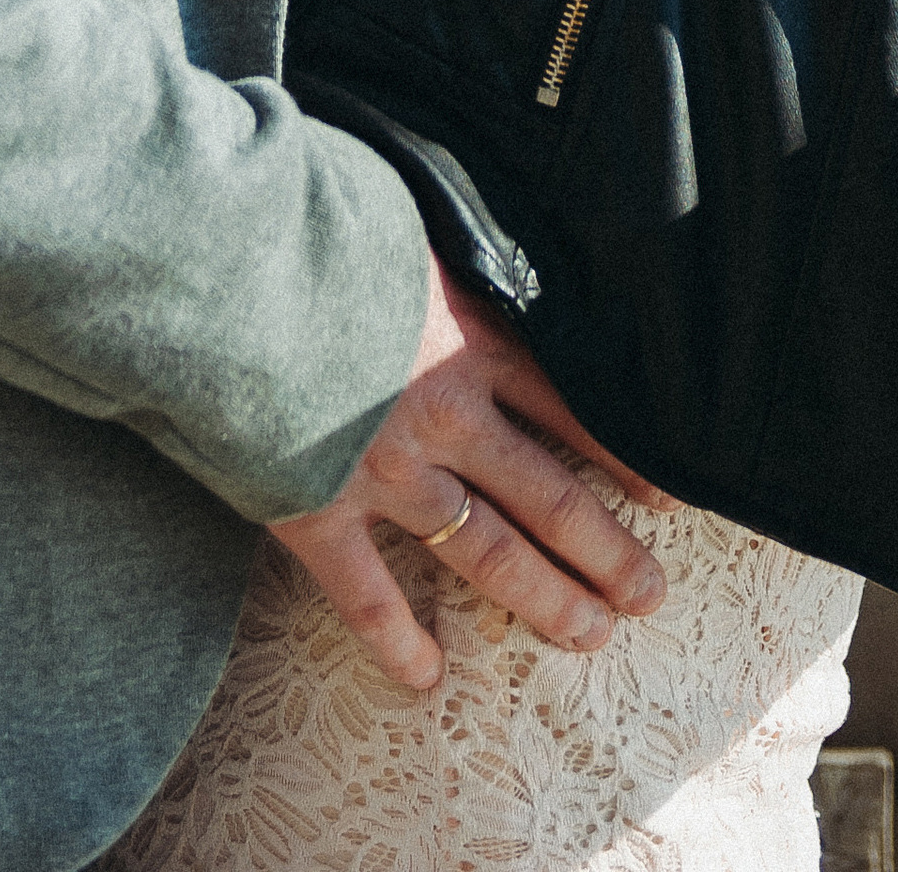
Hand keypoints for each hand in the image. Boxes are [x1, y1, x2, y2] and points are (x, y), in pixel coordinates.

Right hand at [270, 259, 666, 690]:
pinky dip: (396, 640)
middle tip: (650, 596)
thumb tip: (474, 238)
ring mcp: (387, 472)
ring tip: (589, 635)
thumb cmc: (315, 224)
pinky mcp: (318, 510)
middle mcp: (447, 417)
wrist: (227, 273)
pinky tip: (427, 679)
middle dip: (607, 552)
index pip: (572, 410)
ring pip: (486, 552)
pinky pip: (367, 594)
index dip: (623, 459)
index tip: (669, 500)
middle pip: (549, 497)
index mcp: (472, 340)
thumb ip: (452, 255)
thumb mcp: (410, 218)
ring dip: (543, 598)